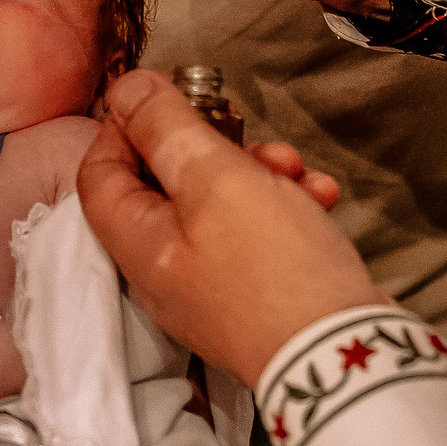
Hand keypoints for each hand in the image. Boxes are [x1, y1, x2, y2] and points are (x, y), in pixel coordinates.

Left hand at [78, 71, 379, 383]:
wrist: (345, 357)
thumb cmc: (274, 266)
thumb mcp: (218, 179)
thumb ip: (167, 128)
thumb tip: (126, 88)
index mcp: (139, 244)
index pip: (100, 173)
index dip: (126, 124)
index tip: (170, 93)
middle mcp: (165, 271)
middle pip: (165, 185)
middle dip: (211, 144)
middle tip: (247, 126)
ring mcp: (211, 287)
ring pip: (219, 205)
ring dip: (257, 172)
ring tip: (296, 166)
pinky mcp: (256, 295)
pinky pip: (256, 236)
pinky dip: (284, 207)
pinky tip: (320, 196)